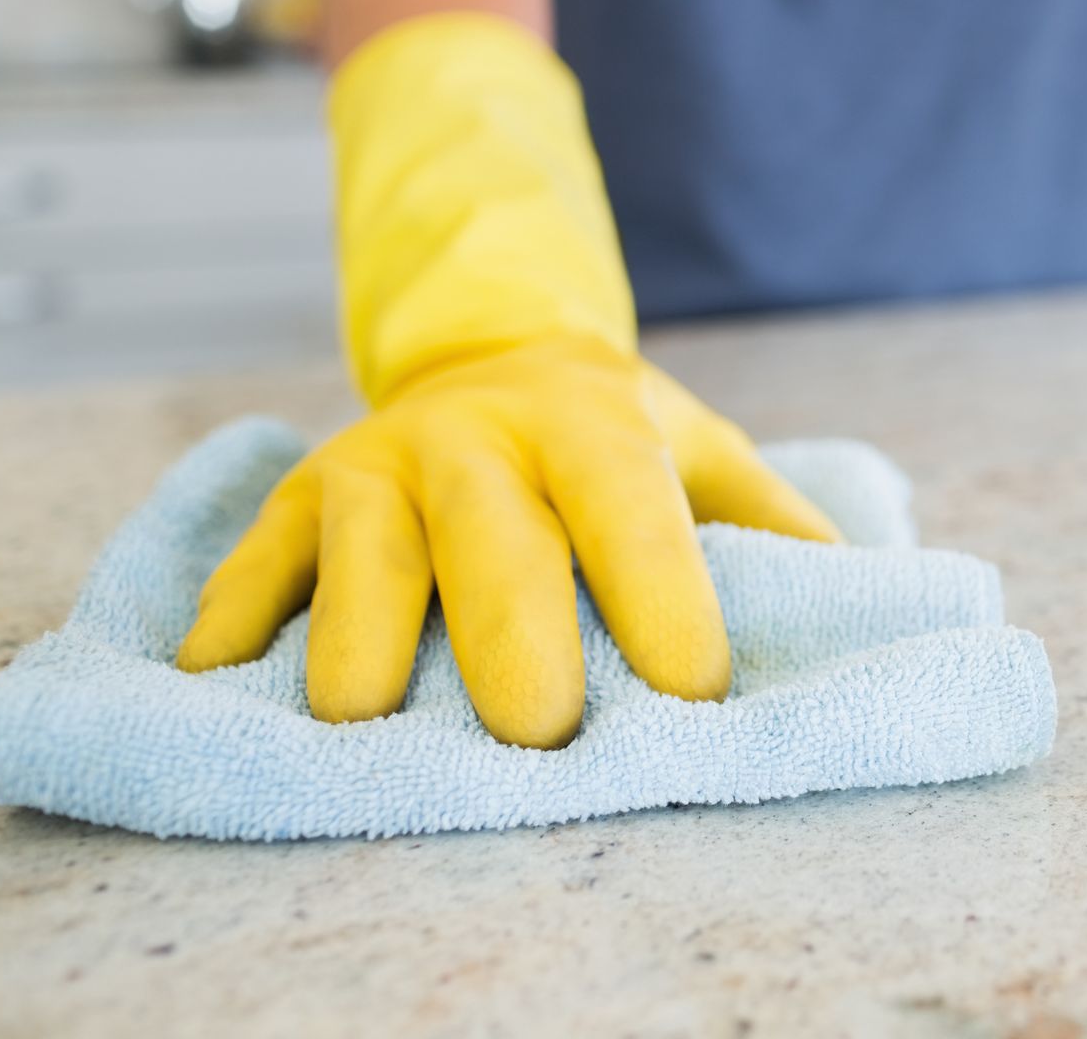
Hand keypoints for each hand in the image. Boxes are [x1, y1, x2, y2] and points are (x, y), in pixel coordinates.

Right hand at [175, 336, 839, 748]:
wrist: (494, 350)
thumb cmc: (617, 437)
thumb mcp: (706, 452)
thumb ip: (776, 523)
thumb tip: (870, 604)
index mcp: (594, 432)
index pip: (634, 516)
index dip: (665, 599)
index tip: (695, 691)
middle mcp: (480, 442)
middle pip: (494, 542)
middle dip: (513, 638)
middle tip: (540, 736)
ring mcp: (378, 464)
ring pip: (361, 551)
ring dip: (357, 635)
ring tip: (360, 719)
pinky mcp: (298, 494)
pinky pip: (256, 558)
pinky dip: (233, 617)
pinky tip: (215, 678)